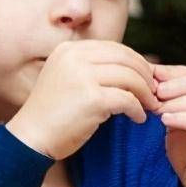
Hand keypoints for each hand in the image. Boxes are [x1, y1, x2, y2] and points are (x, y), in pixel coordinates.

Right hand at [6, 40, 158, 159]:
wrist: (31, 137)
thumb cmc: (52, 113)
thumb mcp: (66, 78)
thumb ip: (91, 67)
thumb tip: (134, 65)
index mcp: (68, 50)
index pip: (114, 48)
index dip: (136, 62)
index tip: (145, 78)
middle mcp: (74, 58)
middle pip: (126, 59)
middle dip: (146, 76)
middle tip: (154, 92)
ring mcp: (82, 77)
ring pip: (131, 78)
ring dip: (146, 93)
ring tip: (149, 106)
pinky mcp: (92, 99)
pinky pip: (128, 100)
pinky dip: (138, 110)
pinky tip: (138, 118)